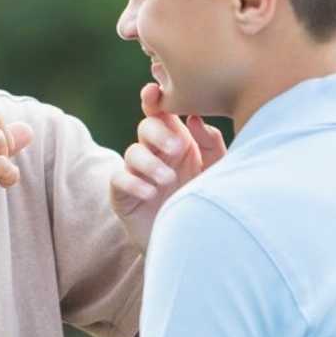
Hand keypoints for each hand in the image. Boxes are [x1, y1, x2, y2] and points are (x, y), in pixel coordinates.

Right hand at [110, 82, 226, 250]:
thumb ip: (211, 143)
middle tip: (177, 149)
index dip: (154, 99)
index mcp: (176, 141)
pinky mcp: (122, 195)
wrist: (191, 245)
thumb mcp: (216, 171)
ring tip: (167, 180)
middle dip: (158, 133)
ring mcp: (137, 173)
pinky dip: (134, 183)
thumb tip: (194, 119)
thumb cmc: (204, 201)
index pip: (161, 113)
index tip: (154, 91)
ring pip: (132, 152)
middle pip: (145, 127)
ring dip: (150, 163)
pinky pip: (119, 179)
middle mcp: (155, 153)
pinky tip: (151, 193)